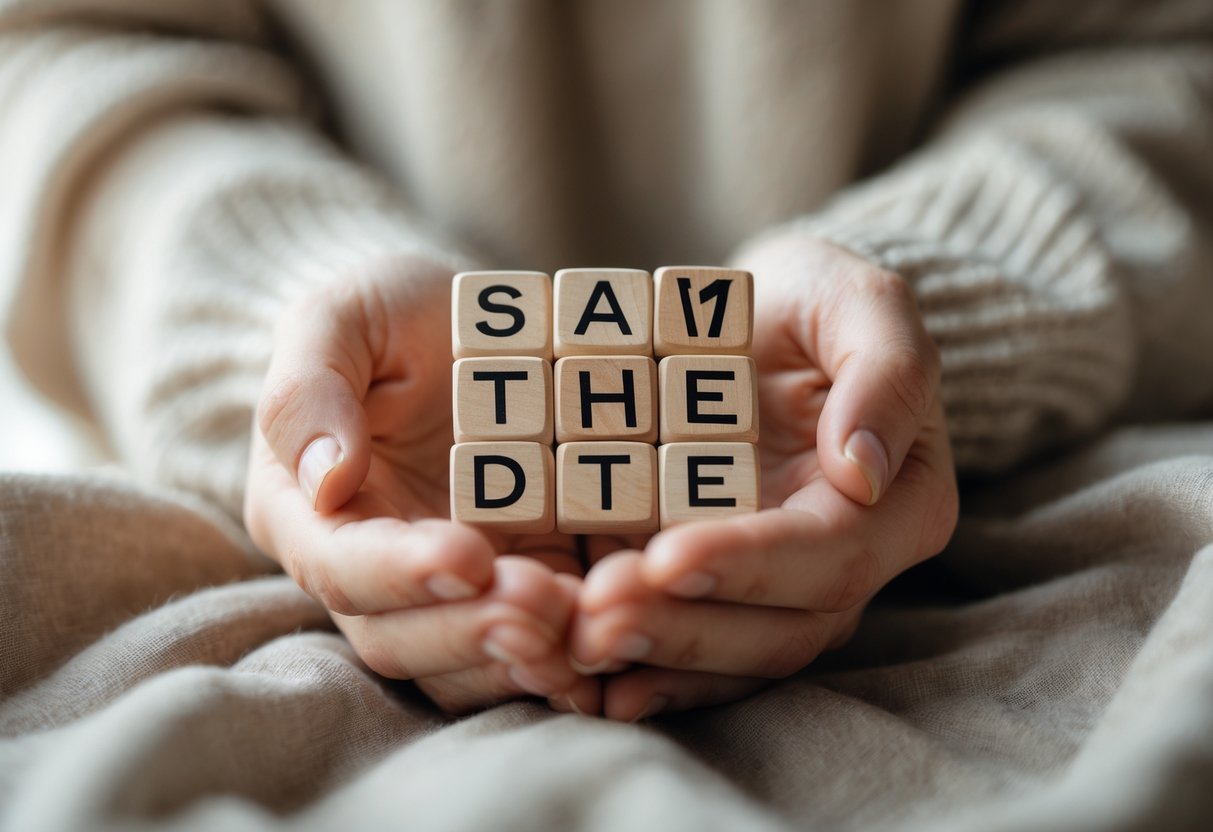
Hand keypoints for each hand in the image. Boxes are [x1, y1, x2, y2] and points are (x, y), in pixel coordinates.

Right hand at [243, 256, 597, 714]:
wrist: (462, 322)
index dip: (402, 574)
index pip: (341, 566)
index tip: (468, 557)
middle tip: (542, 606)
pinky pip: (534, 645)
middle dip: (473, 631)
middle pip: (403, 637)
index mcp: (310, 511)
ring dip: (525, 658)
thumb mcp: (340, 318)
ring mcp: (449, 588)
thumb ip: (310, 390)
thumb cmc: (389, 314)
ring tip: (587, 630)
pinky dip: (572, 652)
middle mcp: (373, 570)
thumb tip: (326, 480)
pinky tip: (619, 636)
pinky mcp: (521, 581)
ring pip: (468, 662)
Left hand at [570, 236, 958, 720]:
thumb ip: (886, 373)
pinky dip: (639, 669)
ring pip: (729, 657)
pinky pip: (688, 653)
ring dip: (652, 657)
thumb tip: (865, 469)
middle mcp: (842, 568)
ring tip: (573, 640)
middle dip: (685, 629)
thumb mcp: (858, 301)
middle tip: (597, 617)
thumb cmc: (816, 305)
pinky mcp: (716, 593)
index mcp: (896, 506)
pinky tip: (577, 669)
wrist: (761, 323)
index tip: (667, 556)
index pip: (829, 556)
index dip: (749, 563)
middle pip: (777, 631)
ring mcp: (775, 590)